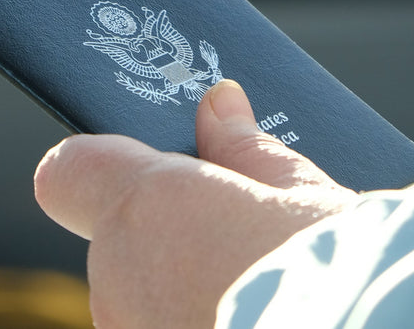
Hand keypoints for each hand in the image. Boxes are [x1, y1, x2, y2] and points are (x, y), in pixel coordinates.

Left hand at [33, 80, 360, 328]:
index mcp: (145, 206)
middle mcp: (117, 280)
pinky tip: (255, 321)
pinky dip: (195, 322)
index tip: (151, 169)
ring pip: (142, 299)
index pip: (69, 171)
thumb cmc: (344, 273)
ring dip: (185, 290)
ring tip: (260, 295)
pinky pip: (162, 328)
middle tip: (242, 240)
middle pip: (120, 242)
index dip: (104, 166)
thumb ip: (246, 150)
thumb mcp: (303, 194)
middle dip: (172, 237)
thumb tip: (219, 106)